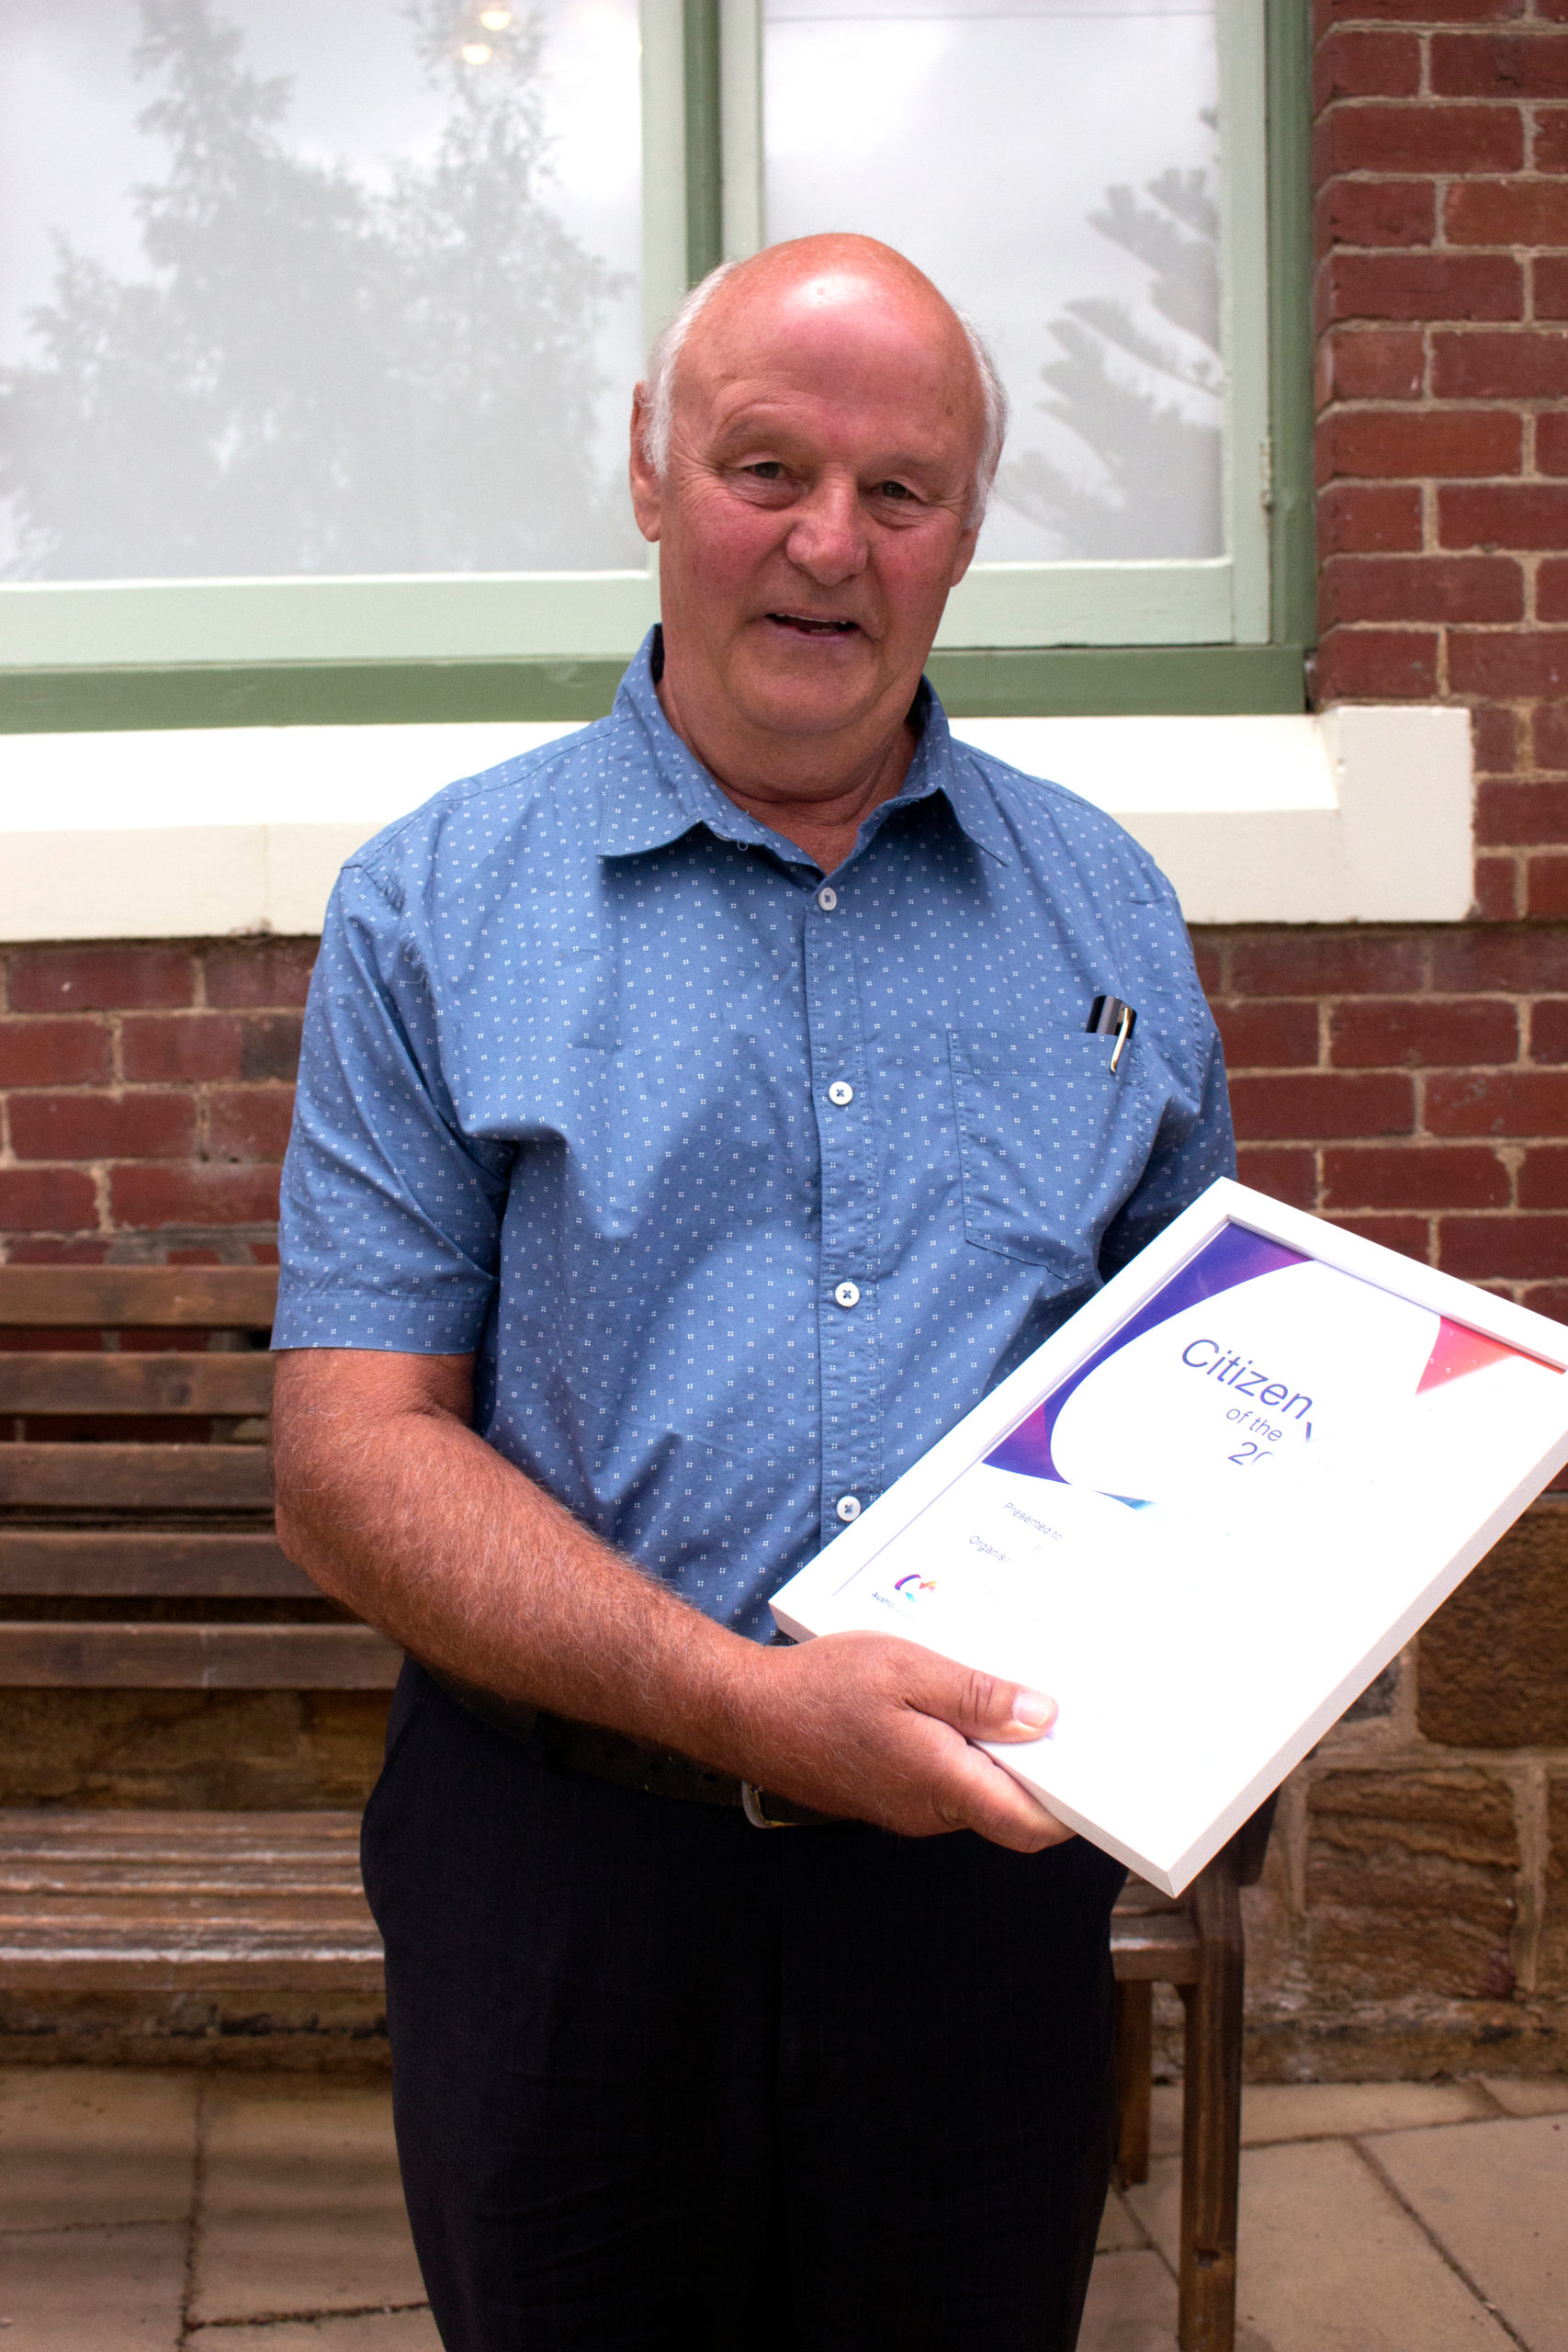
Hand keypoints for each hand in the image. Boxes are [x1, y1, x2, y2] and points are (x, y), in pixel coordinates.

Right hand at [727, 1630, 1073, 1852]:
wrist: (746, 1712)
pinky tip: (964, 1700)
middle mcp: (933, 1810)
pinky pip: (949, 1777)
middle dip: (1048, 1764)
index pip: (1034, 1822)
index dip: (1078, 1803)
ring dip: (1004, 1749)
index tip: (1105, 1765)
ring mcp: (911, 1805)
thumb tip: (1044, 1717)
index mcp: (944, 1784)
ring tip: (1017, 1690)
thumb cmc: (820, 1688)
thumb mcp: (908, 1670)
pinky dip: (969, 1746)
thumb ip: (978, 1696)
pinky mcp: (893, 1791)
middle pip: (1013, 1804)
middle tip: (1071, 1708)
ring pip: (981, 1788)